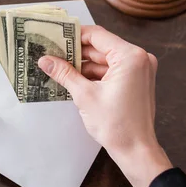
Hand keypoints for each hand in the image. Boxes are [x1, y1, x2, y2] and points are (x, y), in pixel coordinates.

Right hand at [37, 25, 171, 186]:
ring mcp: (139, 70)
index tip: (56, 36)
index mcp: (131, 57)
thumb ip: (64, 73)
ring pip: (104, 59)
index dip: (75, 35)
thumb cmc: (118, 126)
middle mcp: (139, 59)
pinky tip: (74, 78)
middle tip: (53, 53)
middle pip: (101, 47)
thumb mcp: (84, 95)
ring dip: (83, 64)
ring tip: (59, 67)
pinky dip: (94, 74)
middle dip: (76, 52)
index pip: (97, 36)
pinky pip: (111, 70)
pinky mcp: (136, 81)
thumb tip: (46, 60)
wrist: (136, 151)